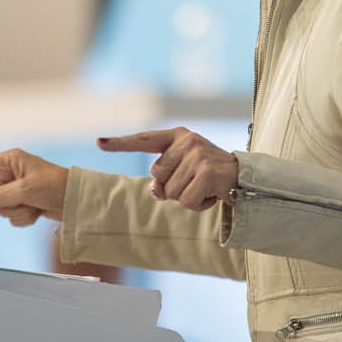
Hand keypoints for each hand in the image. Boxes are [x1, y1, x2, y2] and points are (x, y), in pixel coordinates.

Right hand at [0, 148, 67, 226]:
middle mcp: (10, 173)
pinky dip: (25, 218)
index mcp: (9, 160)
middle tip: (27, 198)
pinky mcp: (24, 203)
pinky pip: (12, 217)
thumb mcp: (24, 189)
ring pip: (0, 209)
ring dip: (18, 211)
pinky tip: (39, 212)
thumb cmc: (55, 185)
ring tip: (37, 204)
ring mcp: (16, 190)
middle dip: (5, 202)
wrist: (77, 200)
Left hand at [100, 127, 237, 211]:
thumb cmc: (207, 176)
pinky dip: (197, 205)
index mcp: (177, 136)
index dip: (120, 143)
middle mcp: (186, 141)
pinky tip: (211, 195)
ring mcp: (197, 154)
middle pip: (157, 177)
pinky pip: (186, 201)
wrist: (243, 178)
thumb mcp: (182, 173)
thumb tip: (155, 190)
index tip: (98, 142)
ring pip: (171, 192)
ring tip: (204, 188)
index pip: (143, 139)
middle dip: (172, 188)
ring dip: (186, 198)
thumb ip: (163, 179)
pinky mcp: (206, 172)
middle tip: (194, 182)